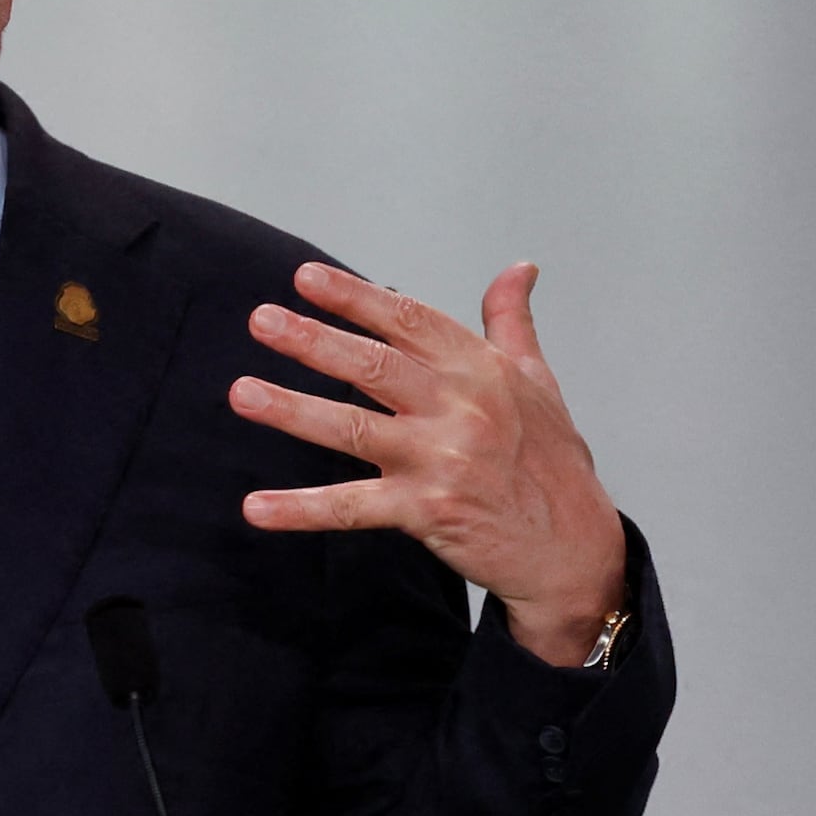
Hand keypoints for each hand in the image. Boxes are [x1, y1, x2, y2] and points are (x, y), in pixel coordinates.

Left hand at [231, 259, 629, 664]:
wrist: (572, 548)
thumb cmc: (552, 462)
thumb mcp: (538, 380)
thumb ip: (512, 322)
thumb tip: (519, 268)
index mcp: (481, 369)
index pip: (408, 320)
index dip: (355, 297)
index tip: (306, 278)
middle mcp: (461, 408)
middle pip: (374, 365)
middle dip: (313, 340)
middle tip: (261, 320)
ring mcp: (442, 461)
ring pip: (353, 429)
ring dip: (292, 410)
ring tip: (242, 393)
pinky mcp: (427, 511)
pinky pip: (352, 508)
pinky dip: (302, 510)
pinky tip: (256, 507)